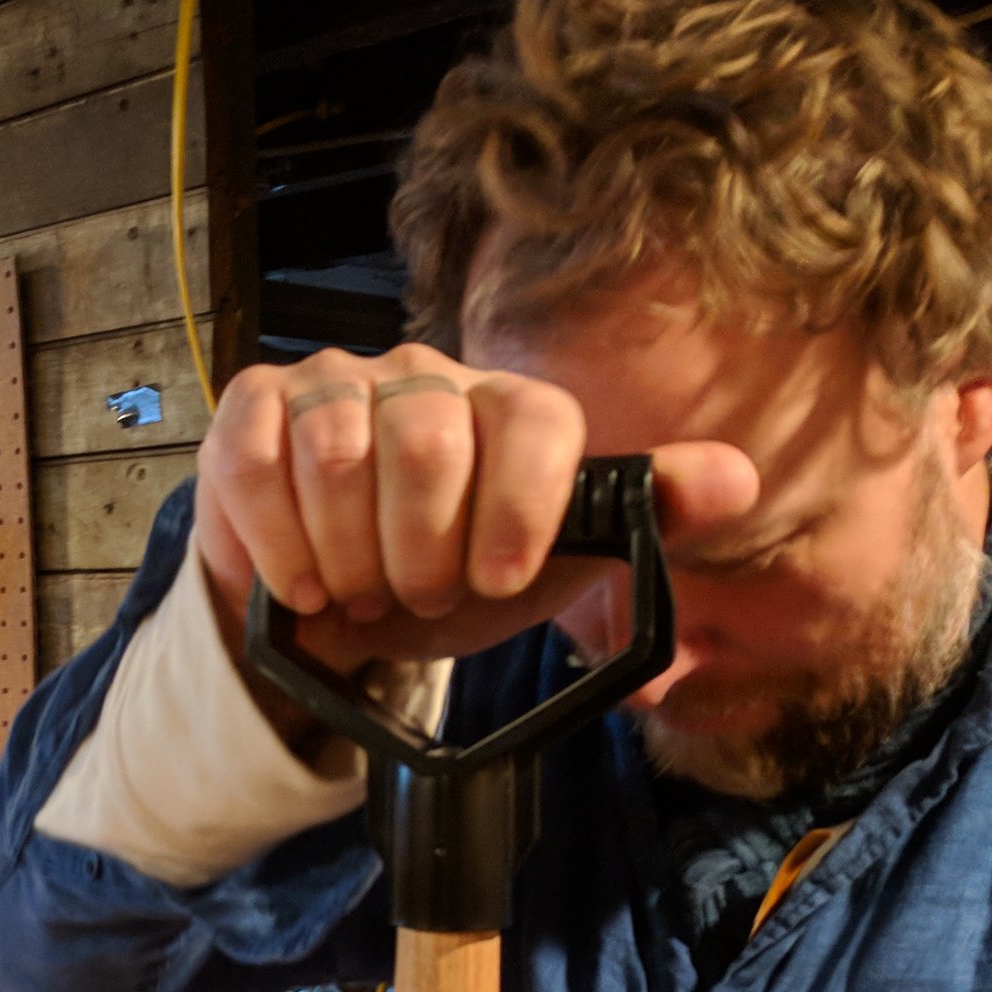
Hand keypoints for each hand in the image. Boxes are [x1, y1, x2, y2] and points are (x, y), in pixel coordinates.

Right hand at [193, 343, 758, 681]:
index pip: (529, 421)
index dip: (515, 510)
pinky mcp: (254, 408)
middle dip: (420, 552)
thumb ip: (645, 516)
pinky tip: (300, 586)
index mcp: (507, 407)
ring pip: (338, 457)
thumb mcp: (553, 565)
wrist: (338, 616)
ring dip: (350, 559)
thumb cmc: (449, 581)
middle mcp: (423, 375)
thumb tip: (737, 478)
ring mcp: (334, 385)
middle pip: (425, 442)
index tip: (494, 582)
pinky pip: (259, 465)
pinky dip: (280, 546)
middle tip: (419, 597)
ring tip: (361, 594)